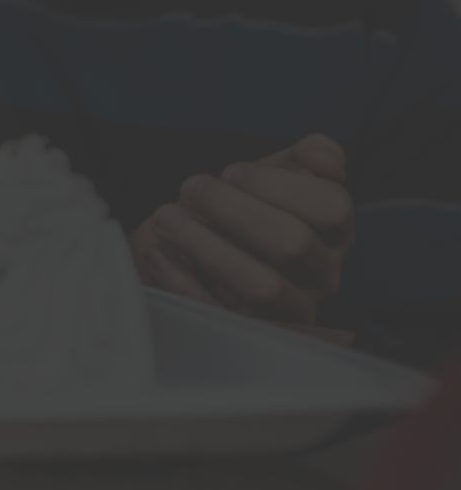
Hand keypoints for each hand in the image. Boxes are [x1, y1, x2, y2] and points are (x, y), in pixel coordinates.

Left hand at [130, 134, 354, 331]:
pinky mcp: (249, 334)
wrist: (201, 255)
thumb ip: (302, 158)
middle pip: (293, 243)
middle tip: (190, 187)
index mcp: (333, 232)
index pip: (333, 207)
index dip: (279, 184)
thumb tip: (322, 156)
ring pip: (262, 285)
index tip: (230, 172)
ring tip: (165, 217)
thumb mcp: (273, 178)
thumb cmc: (243, 212)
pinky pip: (219, 313)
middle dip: (233, 210)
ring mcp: (290, 310)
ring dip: (206, 246)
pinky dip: (181, 280)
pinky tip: (157, 252)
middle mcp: (321, 274)